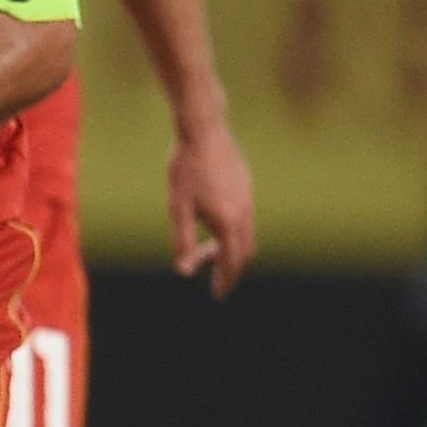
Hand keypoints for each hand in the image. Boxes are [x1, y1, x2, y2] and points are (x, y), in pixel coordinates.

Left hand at [168, 124, 255, 296]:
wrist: (204, 130)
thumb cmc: (186, 169)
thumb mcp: (178, 208)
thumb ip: (183, 241)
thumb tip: (184, 271)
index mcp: (228, 222)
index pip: (230, 263)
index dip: (224, 282)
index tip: (217, 296)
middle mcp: (244, 213)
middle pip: (244, 253)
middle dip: (229, 267)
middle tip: (211, 276)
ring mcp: (249, 199)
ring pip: (246, 235)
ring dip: (230, 248)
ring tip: (205, 247)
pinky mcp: (247, 186)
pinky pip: (246, 218)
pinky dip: (234, 231)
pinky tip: (211, 221)